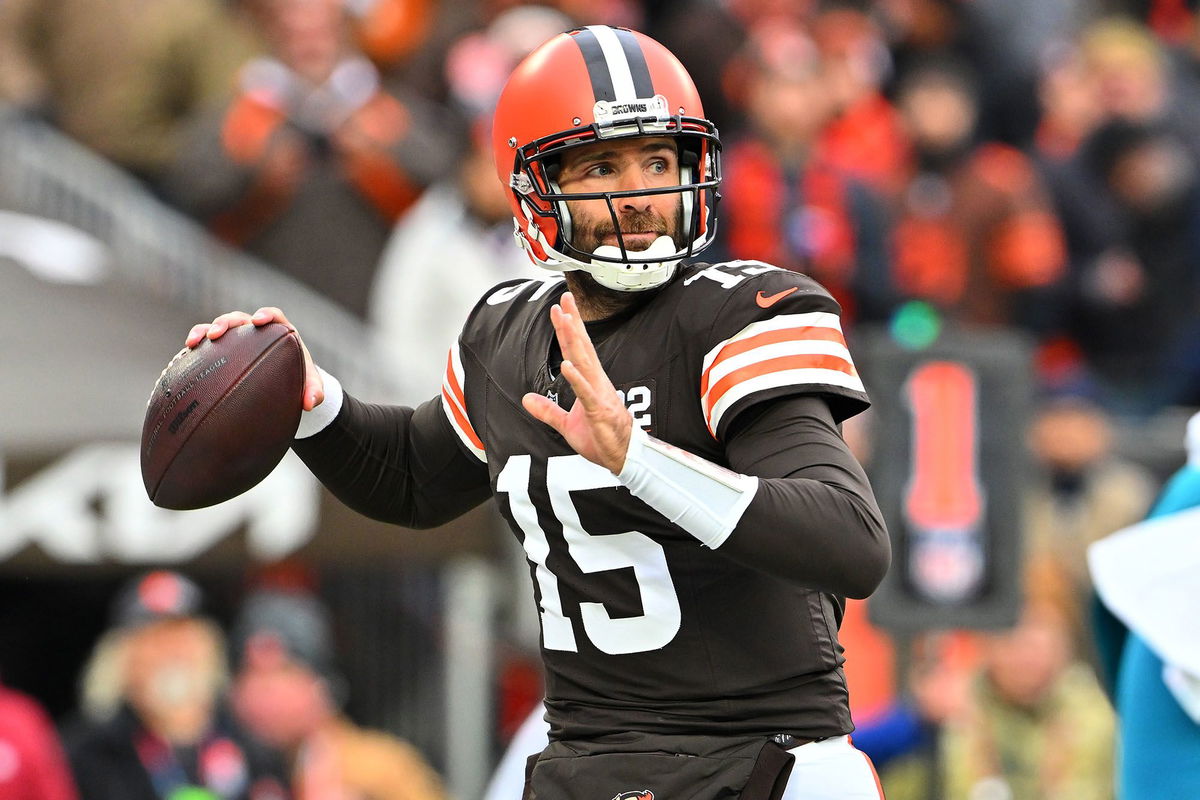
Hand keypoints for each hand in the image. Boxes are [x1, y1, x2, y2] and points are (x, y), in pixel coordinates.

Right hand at [185, 307, 323, 410]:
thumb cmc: (298, 379)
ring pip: (218, 329)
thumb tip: (311, 404)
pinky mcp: (222, 350)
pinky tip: (185, 355)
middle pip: (239, 319)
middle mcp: (254, 331)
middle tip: (218, 333)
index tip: (259, 321)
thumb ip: (314, 391)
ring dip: (205, 331)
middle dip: (227, 322)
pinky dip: (196, 347)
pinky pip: (206, 345)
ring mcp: (236, 339)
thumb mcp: (309, 385)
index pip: (273, 315)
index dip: (266, 315)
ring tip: (195, 341)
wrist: (283, 383)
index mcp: (279, 331)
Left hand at [522, 293, 632, 473]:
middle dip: (572, 324)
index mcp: (590, 382)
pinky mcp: (599, 410)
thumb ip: (547, 410)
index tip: (560, 309)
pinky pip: (586, 392)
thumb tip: (527, 399)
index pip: (576, 350)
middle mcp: (596, 382)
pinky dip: (576, 379)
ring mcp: (599, 394)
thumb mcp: (566, 424)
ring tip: (565, 320)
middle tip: (564, 300)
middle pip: (582, 347)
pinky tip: (567, 365)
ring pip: (584, 362)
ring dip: (574, 341)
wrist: (622, 457)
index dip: (567, 330)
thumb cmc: (600, 439)